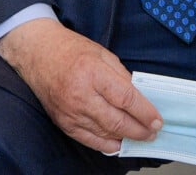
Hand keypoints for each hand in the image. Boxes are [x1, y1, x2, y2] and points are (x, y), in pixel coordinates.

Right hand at [0, 18, 162, 153]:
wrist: (38, 54)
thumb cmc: (71, 50)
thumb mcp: (102, 53)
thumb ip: (121, 75)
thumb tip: (138, 97)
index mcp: (93, 72)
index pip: (126, 98)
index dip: (145, 112)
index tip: (157, 119)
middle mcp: (81, 94)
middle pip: (117, 121)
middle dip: (140, 130)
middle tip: (153, 131)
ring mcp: (71, 112)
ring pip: (105, 134)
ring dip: (126, 138)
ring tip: (140, 136)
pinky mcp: (63, 123)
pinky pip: (89, 140)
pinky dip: (106, 145)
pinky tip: (118, 143)